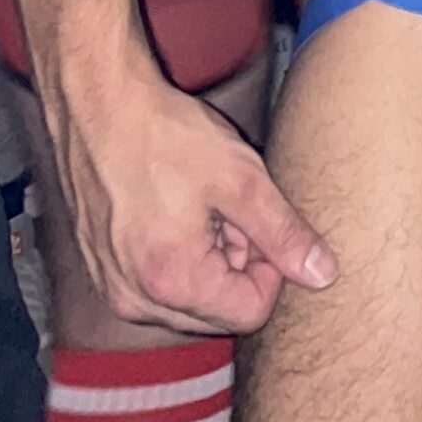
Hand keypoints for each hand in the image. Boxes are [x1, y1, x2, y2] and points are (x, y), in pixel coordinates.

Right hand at [51, 67, 336, 334]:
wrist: (98, 107)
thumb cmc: (166, 137)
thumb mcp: (241, 179)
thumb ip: (284, 234)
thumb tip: (324, 274)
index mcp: (173, 283)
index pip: (251, 313)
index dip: (270, 268)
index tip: (259, 222)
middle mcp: (135, 301)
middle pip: (217, 310)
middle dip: (236, 265)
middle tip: (228, 208)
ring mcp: (113, 288)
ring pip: (189, 298)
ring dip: (207, 259)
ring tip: (200, 204)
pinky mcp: (102, 271)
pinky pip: (157, 284)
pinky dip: (176, 254)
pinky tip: (174, 207)